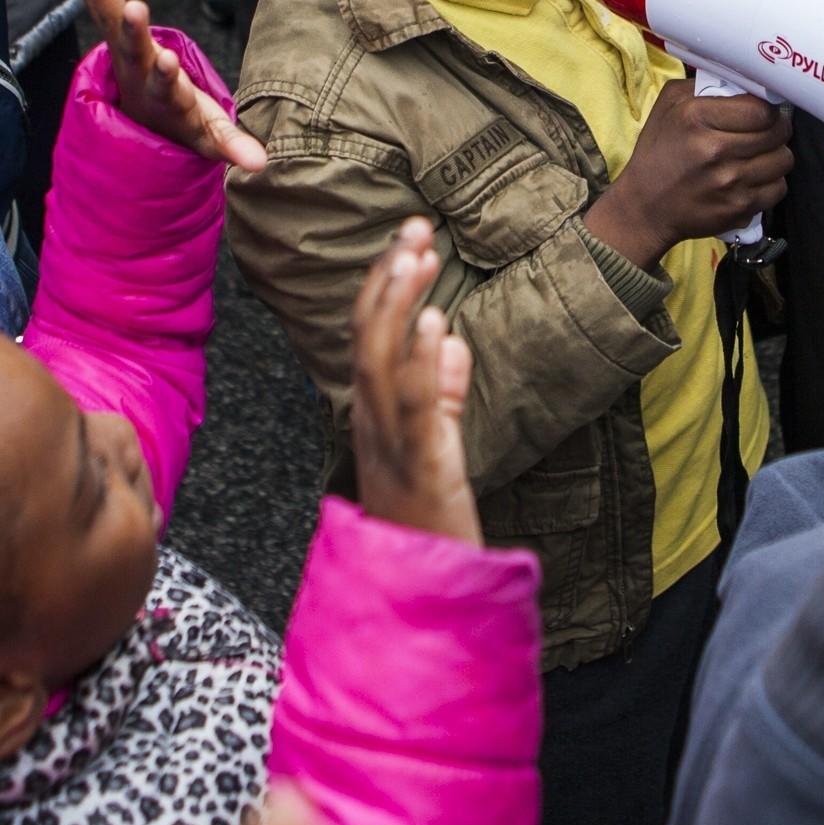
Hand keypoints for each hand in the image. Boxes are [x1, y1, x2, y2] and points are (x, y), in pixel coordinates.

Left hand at [67, 0, 265, 170]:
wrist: (146, 122)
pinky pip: (101, 6)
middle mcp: (139, 75)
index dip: (167, 77)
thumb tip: (261, 164)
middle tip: (136, 8)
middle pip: (134, 52)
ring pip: (110, 21)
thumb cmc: (185, 124)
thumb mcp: (208, 137)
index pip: (167, 88)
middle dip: (134, 32)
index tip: (168, 62)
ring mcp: (125, 54)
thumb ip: (229, 144)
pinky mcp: (116, 36)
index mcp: (165, 99)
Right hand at [345, 220, 478, 544]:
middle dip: (389, 277)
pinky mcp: (421, 467)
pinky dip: (423, 361)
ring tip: (420, 254)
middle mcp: (371, 423)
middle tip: (415, 227)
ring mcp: (391, 444)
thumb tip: (455, 340)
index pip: (369, 337)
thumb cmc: (430, 522)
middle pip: (368, 336)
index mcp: (373, 416)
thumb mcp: (438, 445)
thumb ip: (445, 393)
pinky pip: (416, 407)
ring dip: (400, 302)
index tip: (410, 241)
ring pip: (382, 360)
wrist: (422, 596)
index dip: (385, 285)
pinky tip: (436, 323)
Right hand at [584, 79, 790, 268]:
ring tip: (757, 155)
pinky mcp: (738, 208)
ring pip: (784, 160)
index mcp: (696, 118)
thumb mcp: (669, 106)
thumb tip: (744, 79)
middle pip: (777, 133)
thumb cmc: (658, 153)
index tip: (762, 112)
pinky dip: (770, 183)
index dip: (767, 109)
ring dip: (775, 156)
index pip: (761, 109)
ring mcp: (729, 182)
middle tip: (762, 132)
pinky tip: (752, 179)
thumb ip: (704, 85)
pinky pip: (778, 189)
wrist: (645, 208)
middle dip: (775, 129)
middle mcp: (714, 150)